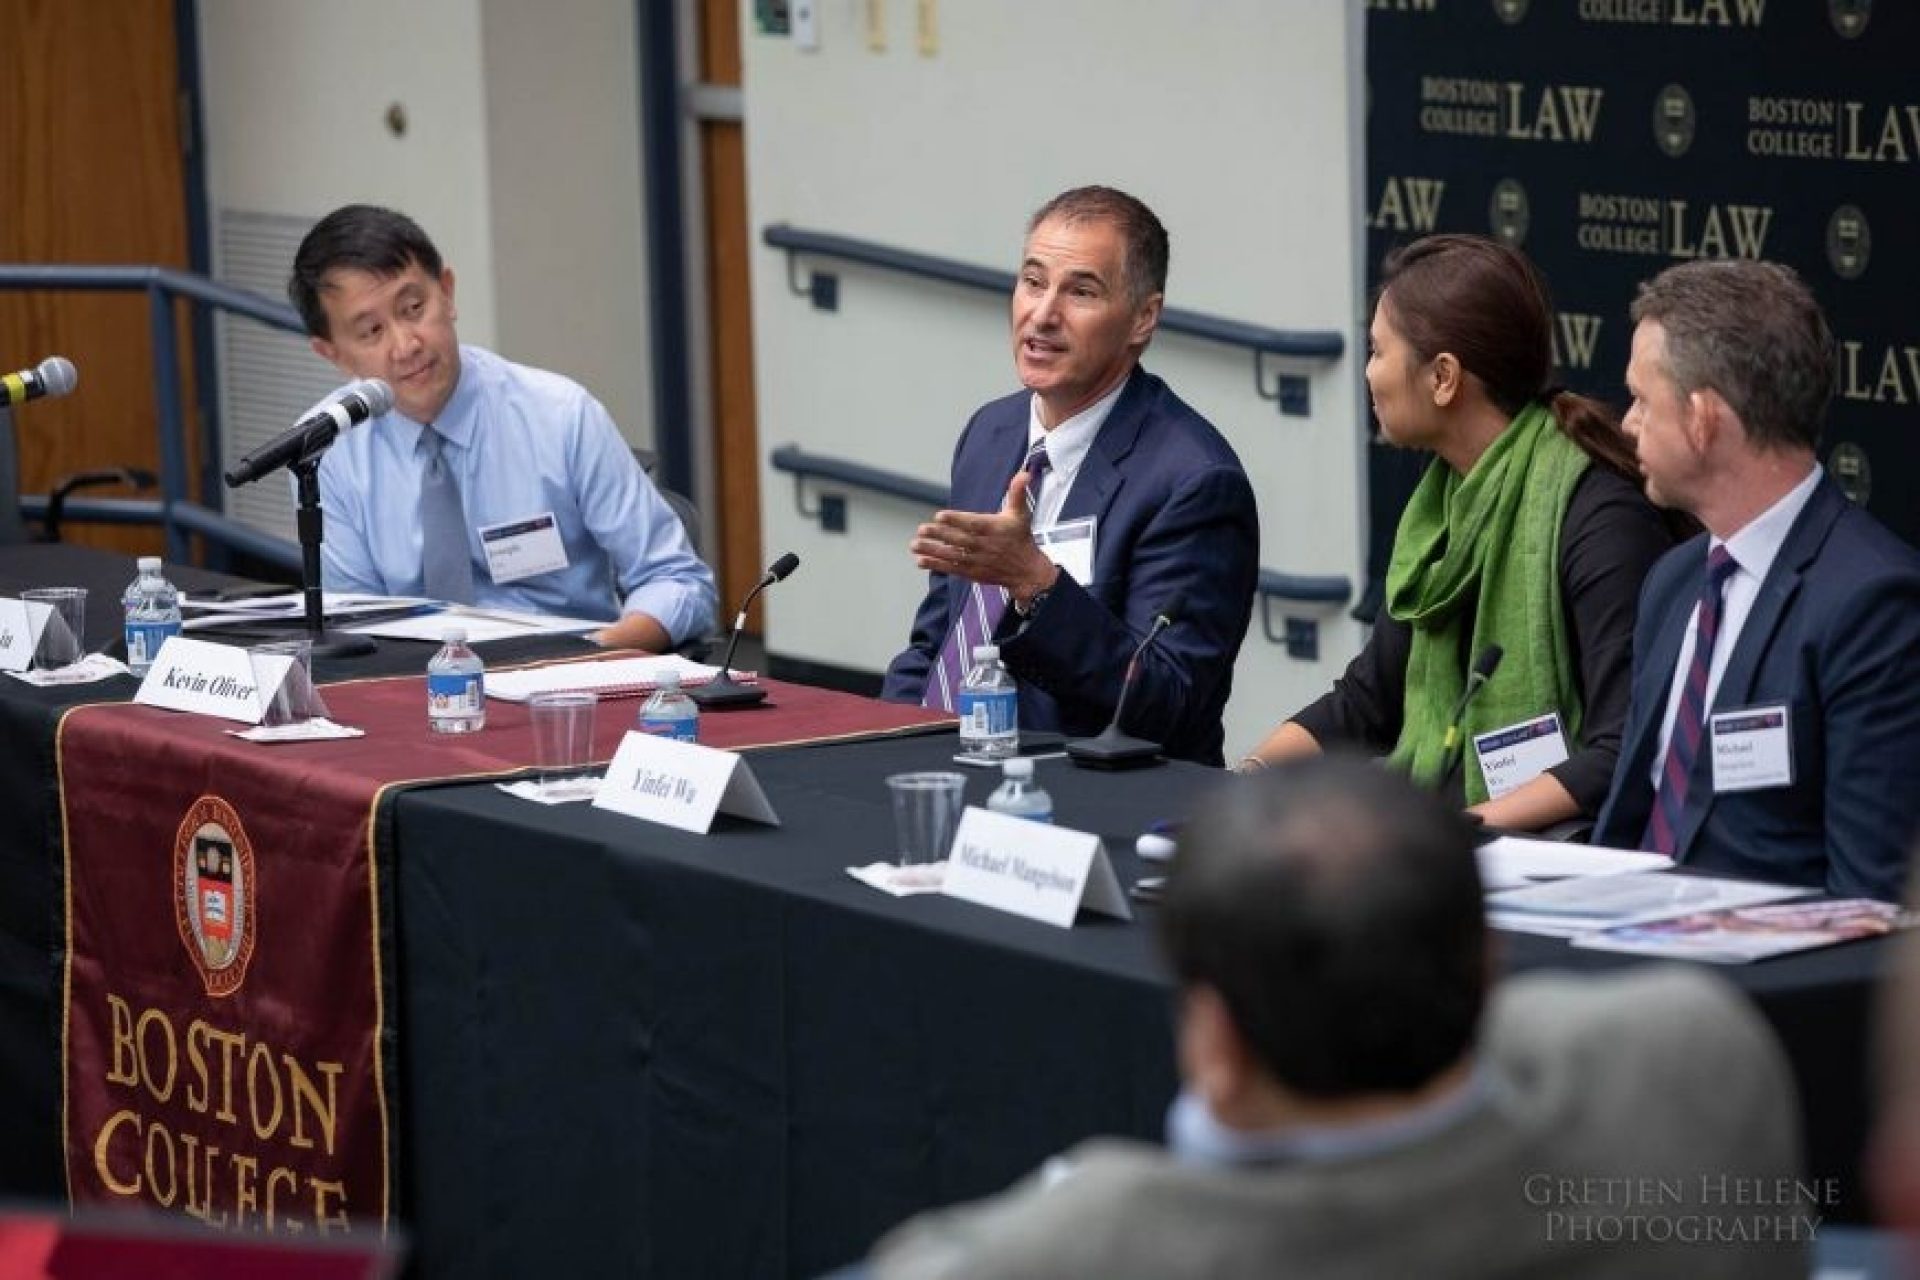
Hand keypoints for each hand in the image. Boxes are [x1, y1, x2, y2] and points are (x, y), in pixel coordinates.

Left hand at [910, 470, 1058, 604]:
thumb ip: (1017, 493)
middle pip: (959, 539)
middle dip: (939, 534)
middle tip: (922, 529)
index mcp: (994, 528)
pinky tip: (920, 560)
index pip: (973, 523)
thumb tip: (1024, 473)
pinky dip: (936, 565)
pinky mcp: (972, 572)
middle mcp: (984, 545)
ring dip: (932, 550)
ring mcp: (977, 560)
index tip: (940, 515)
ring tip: (915, 545)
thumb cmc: (1020, 538)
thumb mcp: (1021, 514)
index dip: (956, 520)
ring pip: (952, 555)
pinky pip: (952, 568)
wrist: (1026, 571)